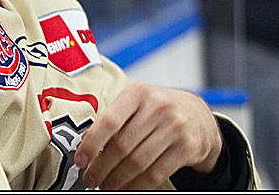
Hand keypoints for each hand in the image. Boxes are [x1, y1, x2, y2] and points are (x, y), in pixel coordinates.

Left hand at [74, 82, 222, 189]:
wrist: (198, 115)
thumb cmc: (158, 110)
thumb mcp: (136, 103)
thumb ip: (113, 119)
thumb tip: (87, 144)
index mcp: (138, 92)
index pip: (109, 121)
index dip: (92, 144)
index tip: (81, 160)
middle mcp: (158, 107)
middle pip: (122, 146)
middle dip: (102, 168)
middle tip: (91, 179)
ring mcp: (174, 127)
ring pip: (137, 162)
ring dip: (117, 180)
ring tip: (107, 185)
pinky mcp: (186, 147)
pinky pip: (155, 173)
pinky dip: (137, 185)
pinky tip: (126, 187)